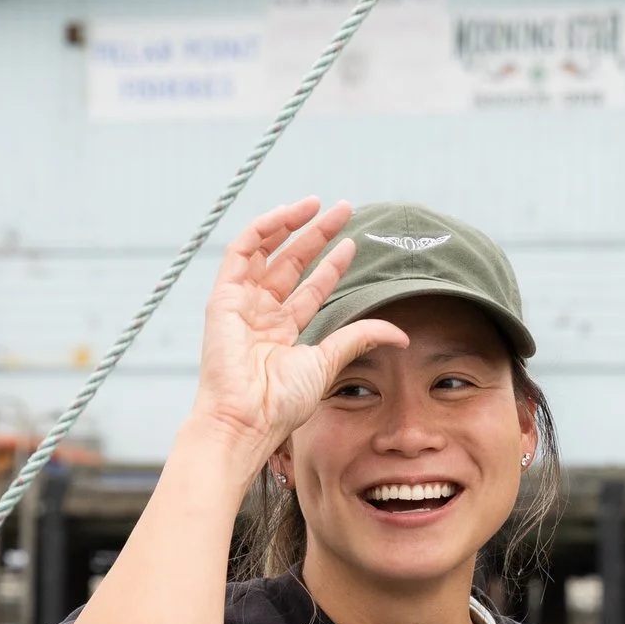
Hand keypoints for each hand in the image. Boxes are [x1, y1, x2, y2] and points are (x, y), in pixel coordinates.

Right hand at [188, 197, 407, 465]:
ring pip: (267, 251)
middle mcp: (260, 314)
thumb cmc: (280, 402)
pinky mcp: (224, 296)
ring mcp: (241, 304)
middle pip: (291, 263)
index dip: (331, 264)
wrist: (247, 418)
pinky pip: (240, 251)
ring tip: (320, 204)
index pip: (310, 288)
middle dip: (317, 235)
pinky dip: (262, 229)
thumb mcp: (328, 363)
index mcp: (282, 333)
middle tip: (344, 210)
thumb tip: (401, 333)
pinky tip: (288, 214)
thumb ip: (359, 338)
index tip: (354, 244)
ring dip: (292, 224)